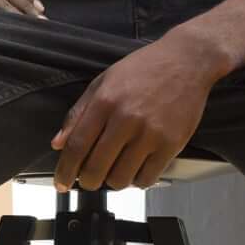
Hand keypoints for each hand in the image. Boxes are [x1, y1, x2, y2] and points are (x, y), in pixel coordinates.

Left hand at [49, 38, 218, 191]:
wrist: (186, 60)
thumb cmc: (144, 68)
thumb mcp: (103, 81)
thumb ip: (78, 113)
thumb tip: (58, 143)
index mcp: (105, 102)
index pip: (77, 146)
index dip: (65, 171)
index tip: (62, 183)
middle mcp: (126, 119)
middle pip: (96, 168)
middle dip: (87, 181)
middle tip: (89, 179)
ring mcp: (150, 133)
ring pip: (121, 178)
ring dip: (113, 181)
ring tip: (115, 170)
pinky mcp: (171, 144)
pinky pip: (147, 178)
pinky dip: (137, 181)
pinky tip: (136, 169)